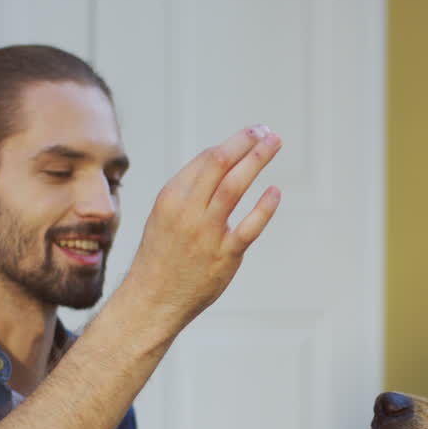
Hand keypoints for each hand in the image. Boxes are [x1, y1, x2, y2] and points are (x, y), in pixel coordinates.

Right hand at [122, 125, 282, 334]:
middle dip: (244, 143)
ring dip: (256, 161)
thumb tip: (222, 160)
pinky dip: (263, 208)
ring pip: (233, 188)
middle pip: (219, 165)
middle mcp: (187, 211)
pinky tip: (274, 192)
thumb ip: (192, 190)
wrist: (153, 298)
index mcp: (171, 197)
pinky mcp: (224, 256)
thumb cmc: (163, 253)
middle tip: (265, 130)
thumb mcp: (166, 214)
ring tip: (274, 143)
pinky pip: (248, 228)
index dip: (231, 144)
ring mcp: (206, 234)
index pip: (205, 160)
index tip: (250, 136)